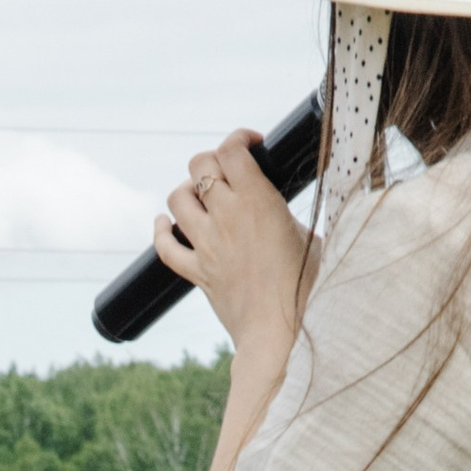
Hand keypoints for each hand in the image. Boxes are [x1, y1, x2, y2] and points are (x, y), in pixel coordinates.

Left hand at [151, 128, 309, 352]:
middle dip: (211, 161)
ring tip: (200, 196)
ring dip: (186, 191)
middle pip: (200, 165)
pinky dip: (160, 230)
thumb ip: (288, 218)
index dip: (238, 138)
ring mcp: (207, 244)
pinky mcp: (197, 272)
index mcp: (259, 200)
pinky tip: (164, 223)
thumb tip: (281, 215)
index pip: (231, 149)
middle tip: (227, 171)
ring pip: (177, 198)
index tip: (251, 144)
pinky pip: (165, 247)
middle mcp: (227, 216)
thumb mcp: (310, 239)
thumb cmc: (307, 288)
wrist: (282, 332)